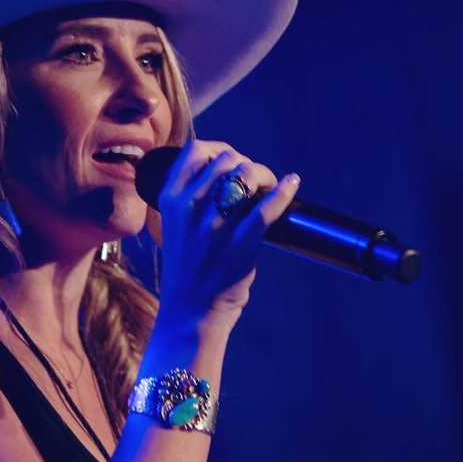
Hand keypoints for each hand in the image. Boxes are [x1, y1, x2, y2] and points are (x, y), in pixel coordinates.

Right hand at [155, 140, 299, 328]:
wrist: (190, 311)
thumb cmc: (188, 268)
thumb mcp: (176, 224)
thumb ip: (193, 197)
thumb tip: (230, 171)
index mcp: (171, 199)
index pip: (196, 151)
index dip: (220, 150)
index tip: (233, 162)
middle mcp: (189, 207)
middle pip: (227, 159)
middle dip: (247, 164)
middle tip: (256, 181)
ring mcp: (214, 226)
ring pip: (245, 175)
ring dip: (263, 175)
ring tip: (269, 187)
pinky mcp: (239, 245)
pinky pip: (265, 209)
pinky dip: (283, 192)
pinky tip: (292, 183)